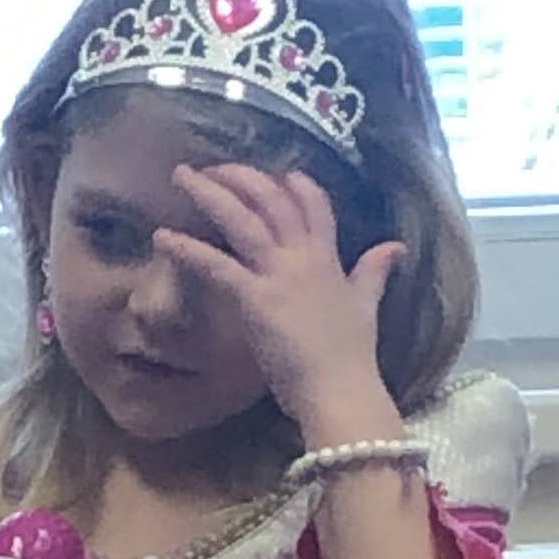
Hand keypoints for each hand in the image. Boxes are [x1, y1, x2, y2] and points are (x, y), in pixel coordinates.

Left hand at [155, 163, 403, 442]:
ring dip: (210, 193)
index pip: (313, 204)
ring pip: (242, 219)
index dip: (294, 183)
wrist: (341, 390)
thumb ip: (374, 272)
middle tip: (212, 168)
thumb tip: (395, 246)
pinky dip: (188, 248)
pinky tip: (162, 237)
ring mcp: (278, 275)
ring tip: (180, 177)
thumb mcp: (366, 306)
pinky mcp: (255, 299)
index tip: (277, 172)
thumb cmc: (350, 357)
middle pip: (271, 199)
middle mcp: (303, 256)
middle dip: (241, 176)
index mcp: (327, 258)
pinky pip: (216, 265)